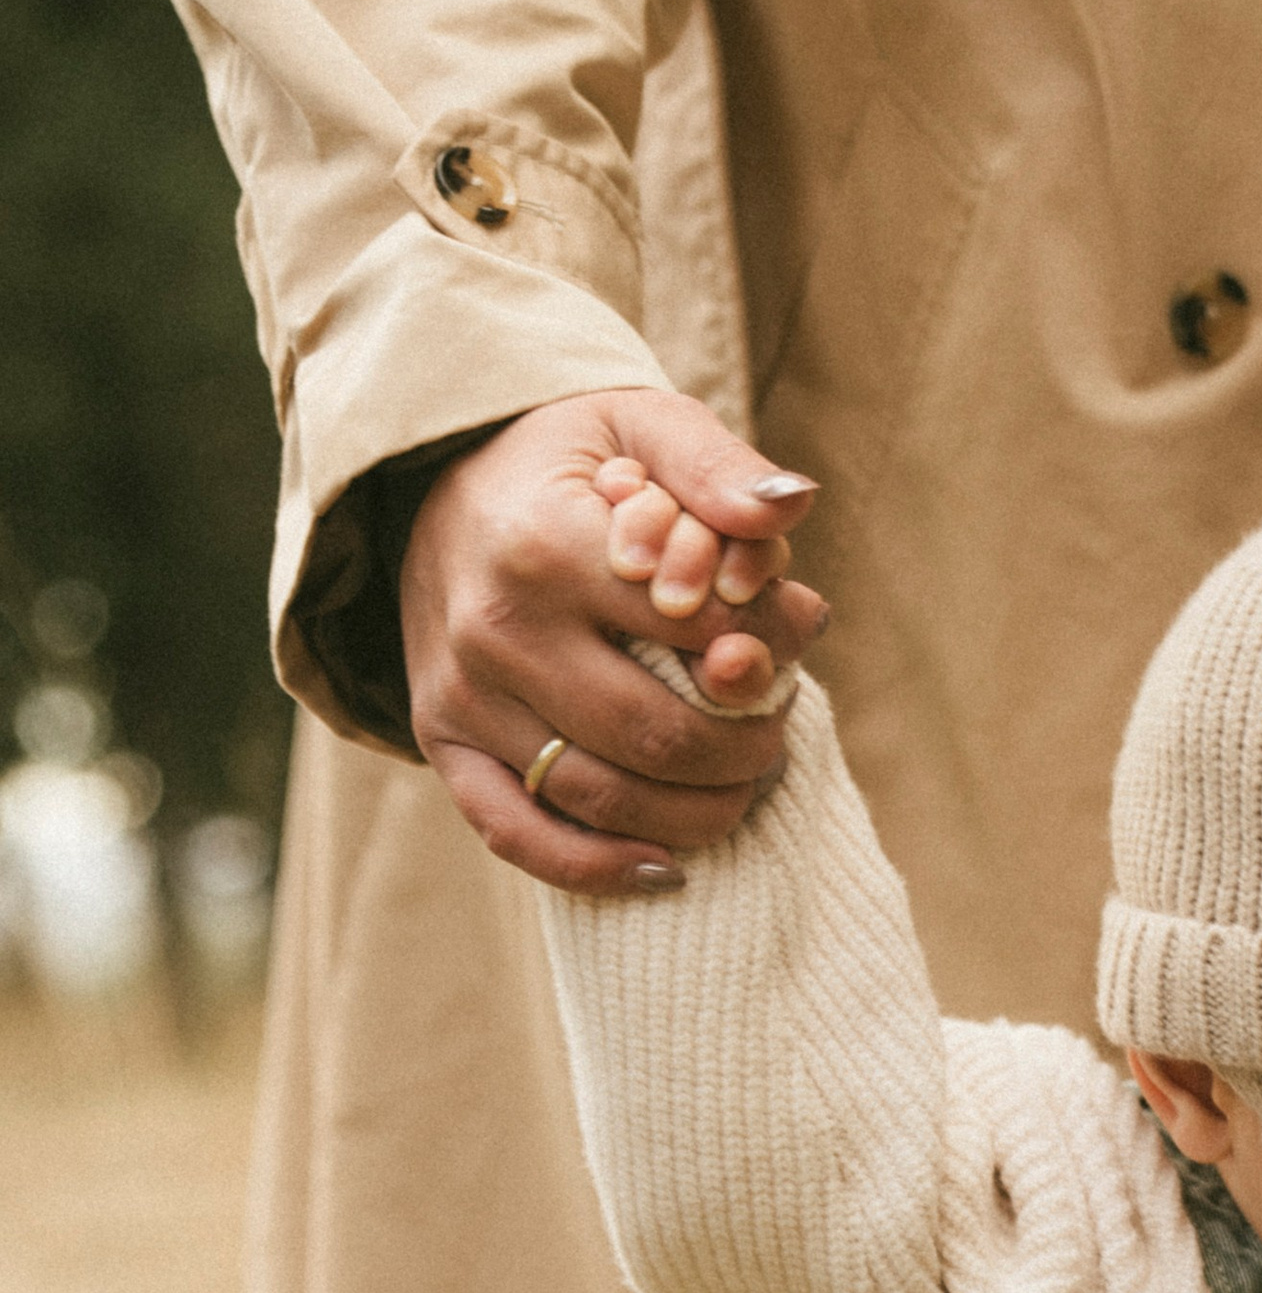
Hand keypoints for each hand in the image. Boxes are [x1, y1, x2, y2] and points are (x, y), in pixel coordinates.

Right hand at [400, 389, 828, 895]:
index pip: (699, 628)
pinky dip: (598, 869)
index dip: (771, 643)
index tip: (797, 633)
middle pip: (658, 733)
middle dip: (746, 746)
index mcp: (544, 544)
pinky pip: (519, 835)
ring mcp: (460, 696)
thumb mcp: (641, 424)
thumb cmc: (567, 460)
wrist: (433, 477)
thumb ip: (718, 467)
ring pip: (604, 798)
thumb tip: (792, 509)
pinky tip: (666, 867)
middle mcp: (493, 629)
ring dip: (699, 810)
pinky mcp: (442, 743)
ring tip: (743, 782)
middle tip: (775, 727)